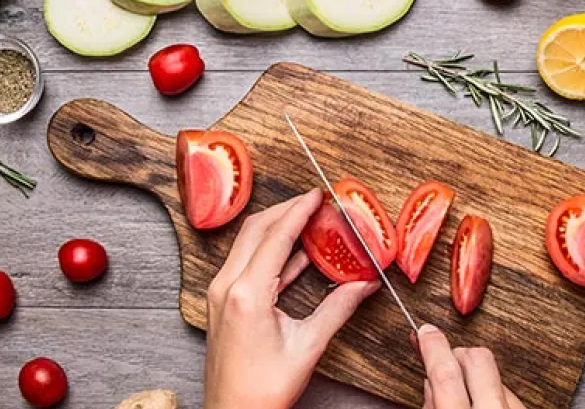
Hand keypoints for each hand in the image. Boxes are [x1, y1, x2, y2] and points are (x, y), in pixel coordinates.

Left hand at [203, 189, 380, 408]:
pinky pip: (246, 263)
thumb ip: (337, 309)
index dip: (299, 211)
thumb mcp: (308, 346)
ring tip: (308, 221)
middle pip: (256, 230)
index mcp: (247, 294)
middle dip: (286, 210)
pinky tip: (297, 254)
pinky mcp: (223, 303)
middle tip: (314, 202)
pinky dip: (270, 252)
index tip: (318, 195)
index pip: (276, 236)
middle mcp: (227, 287)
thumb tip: (364, 285)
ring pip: (248, 244)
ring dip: (277, 228)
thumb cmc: (262, 390)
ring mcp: (221, 294)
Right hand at [418, 324, 524, 408]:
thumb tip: (430, 384)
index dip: (432, 347)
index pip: (446, 373)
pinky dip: (495, 393)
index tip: (426, 332)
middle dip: (459, 352)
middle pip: (480, 358)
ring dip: (477, 376)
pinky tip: (486, 407)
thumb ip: (433, 407)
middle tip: (445, 361)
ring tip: (466, 397)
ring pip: (496, 374)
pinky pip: (511, 392)